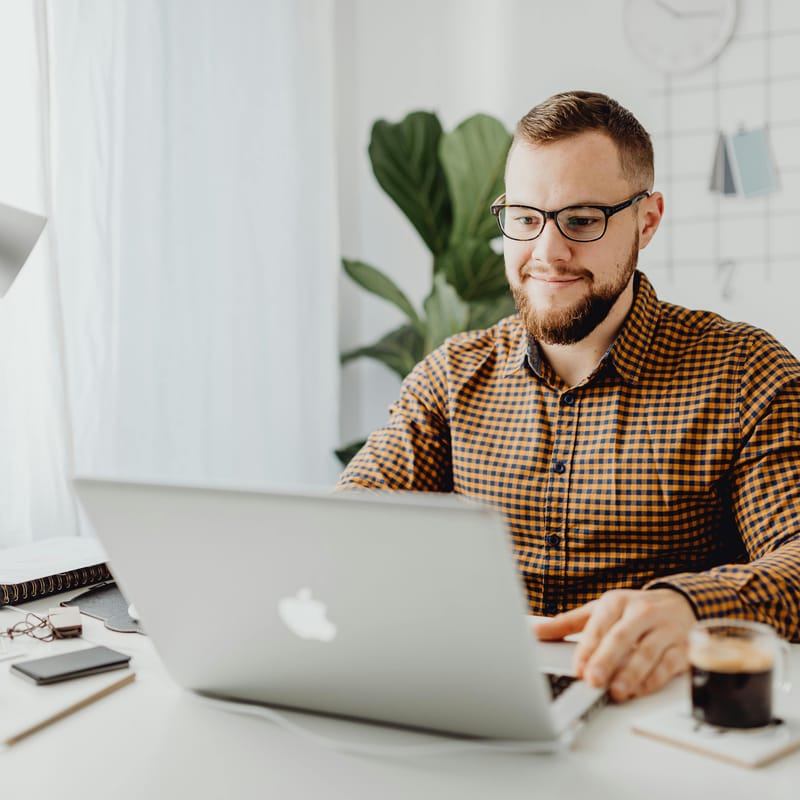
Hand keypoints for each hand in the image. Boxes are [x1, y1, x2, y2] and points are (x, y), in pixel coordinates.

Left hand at [535, 589, 695, 701]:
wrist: (680, 603)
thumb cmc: (633, 609)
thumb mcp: (599, 610)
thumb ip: (568, 623)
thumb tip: (536, 633)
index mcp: (616, 602)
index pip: (599, 626)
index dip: (588, 649)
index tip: (578, 669)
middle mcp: (641, 613)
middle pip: (622, 637)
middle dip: (607, 660)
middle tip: (594, 681)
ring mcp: (664, 629)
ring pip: (648, 651)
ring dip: (632, 673)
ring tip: (617, 690)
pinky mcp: (682, 646)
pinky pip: (669, 663)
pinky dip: (655, 678)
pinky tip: (641, 689)